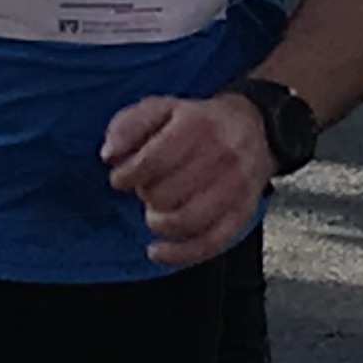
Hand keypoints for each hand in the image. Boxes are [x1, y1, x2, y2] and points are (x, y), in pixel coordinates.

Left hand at [101, 93, 274, 267]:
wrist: (253, 127)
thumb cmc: (199, 122)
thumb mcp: (160, 108)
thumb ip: (128, 126)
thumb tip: (110, 155)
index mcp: (197, 126)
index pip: (153, 162)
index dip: (128, 176)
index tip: (120, 179)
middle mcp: (221, 156)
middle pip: (167, 194)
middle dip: (146, 195)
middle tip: (146, 188)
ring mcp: (235, 187)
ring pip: (187, 221)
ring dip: (159, 223)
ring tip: (153, 213)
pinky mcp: (243, 212)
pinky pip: (210, 242)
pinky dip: (180, 254)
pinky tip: (158, 251)